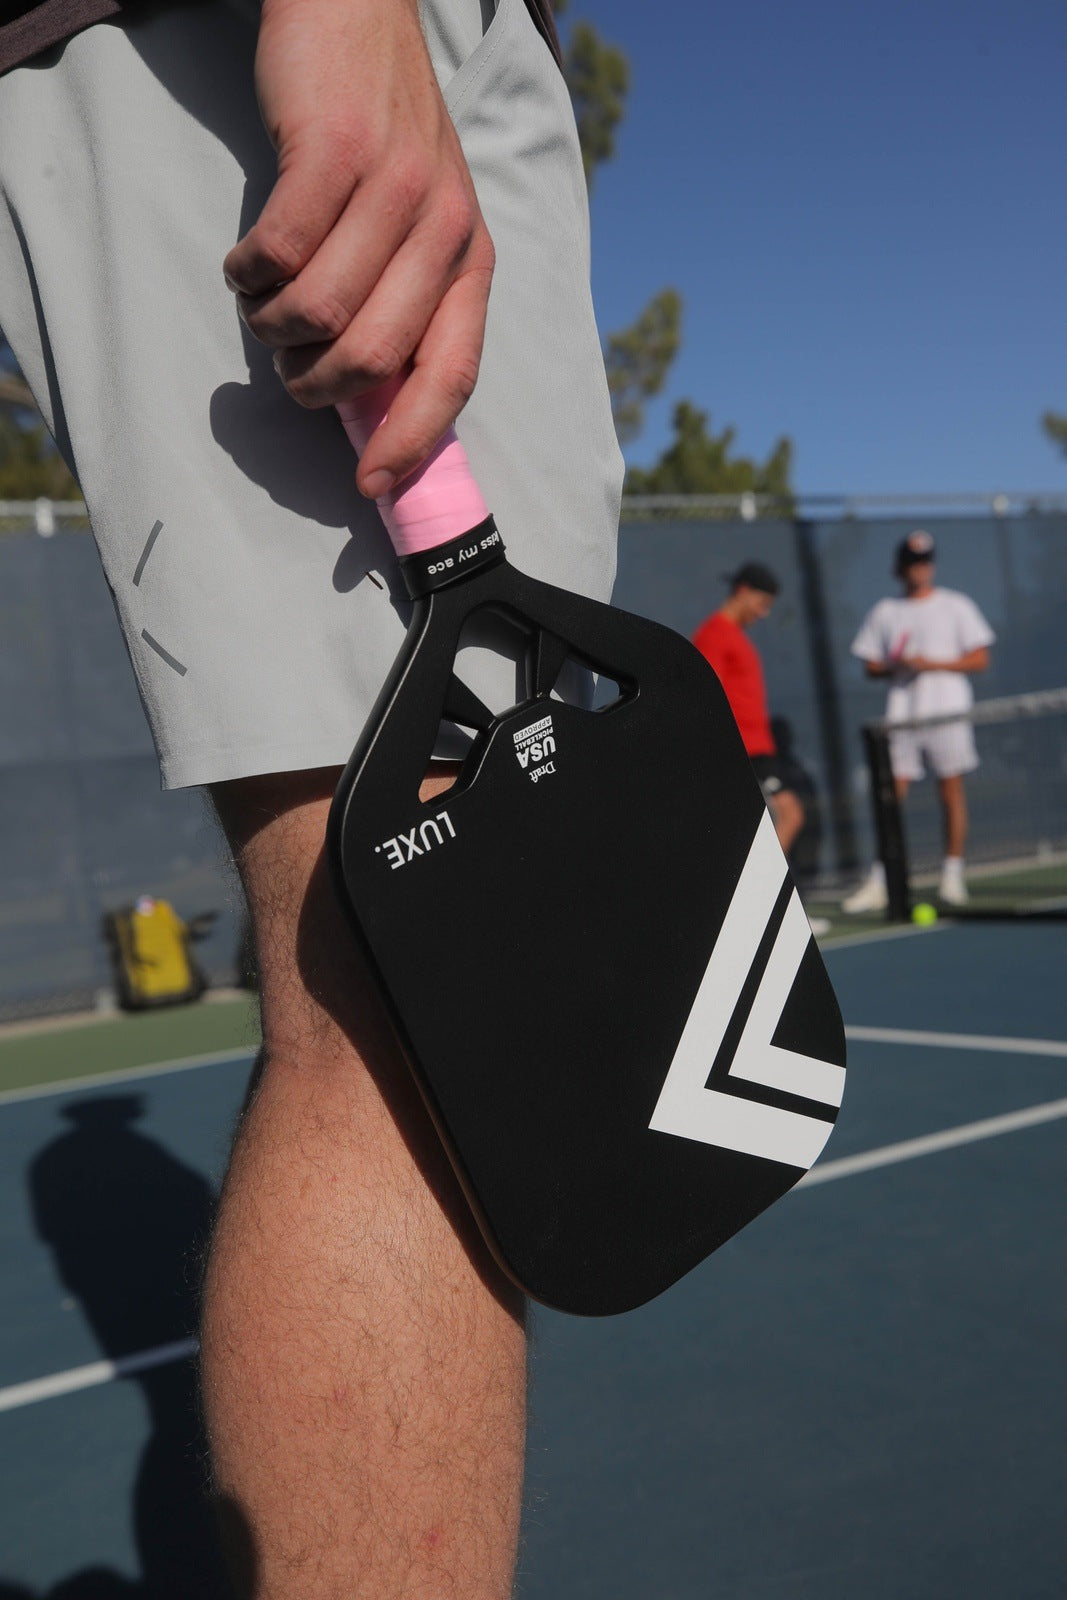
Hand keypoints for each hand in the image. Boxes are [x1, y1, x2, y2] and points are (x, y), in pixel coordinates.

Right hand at [224, 0, 494, 497]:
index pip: (453, 374)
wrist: (357, 8)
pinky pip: (277, 253)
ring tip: (263, 300)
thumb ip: (408, 302)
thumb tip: (372, 403)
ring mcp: (393, 186)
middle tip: (288, 358)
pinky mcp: (332, 151)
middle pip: (374, 356)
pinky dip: (247, 272)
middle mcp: (446, 227)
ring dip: (273, 323)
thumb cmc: (380, 131)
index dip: (411, 441)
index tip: (372, 485)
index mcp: (472, 259)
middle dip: (315, 379)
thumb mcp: (422, 220)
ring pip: (320, 310)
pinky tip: (244, 259)